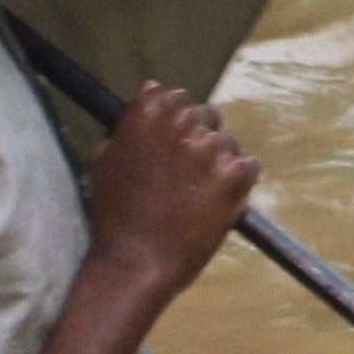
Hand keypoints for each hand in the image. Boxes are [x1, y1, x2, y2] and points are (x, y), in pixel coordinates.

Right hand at [78, 84, 260, 298]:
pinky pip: (250, 167)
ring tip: (196, 197)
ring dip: (218, 164)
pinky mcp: (235, 174)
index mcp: (148, 113)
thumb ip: (126, 125)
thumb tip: (148, 91)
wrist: (135, 262)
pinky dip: (239, 184)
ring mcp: (211, 148)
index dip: (175, 120)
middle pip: (206, 116)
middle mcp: (182, 123)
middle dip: (199, 140)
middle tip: (186, 174)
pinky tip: (217, 203)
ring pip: (228, 144)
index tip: (172, 141)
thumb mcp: (104, 160)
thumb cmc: (116, 216)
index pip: (174, 95)